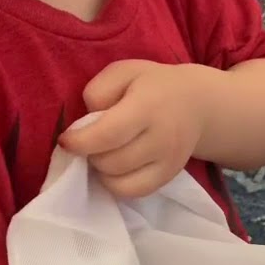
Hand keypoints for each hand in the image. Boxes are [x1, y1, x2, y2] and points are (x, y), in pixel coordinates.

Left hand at [60, 60, 210, 198]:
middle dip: (91, 154)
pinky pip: (133, 192)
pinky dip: (115, 184)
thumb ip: (99, 90)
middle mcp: (161, 138)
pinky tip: (115, 168)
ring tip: (103, 153)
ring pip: (119, 182)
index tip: (66, 140)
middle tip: (90, 141)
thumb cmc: (153, 85)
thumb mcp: (124, 72)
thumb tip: (85, 123)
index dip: (80, 141)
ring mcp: (168, 162)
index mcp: (148, 106)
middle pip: (111, 161)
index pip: (109, 134)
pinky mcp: (168, 177)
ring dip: (101, 170)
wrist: (198, 103)